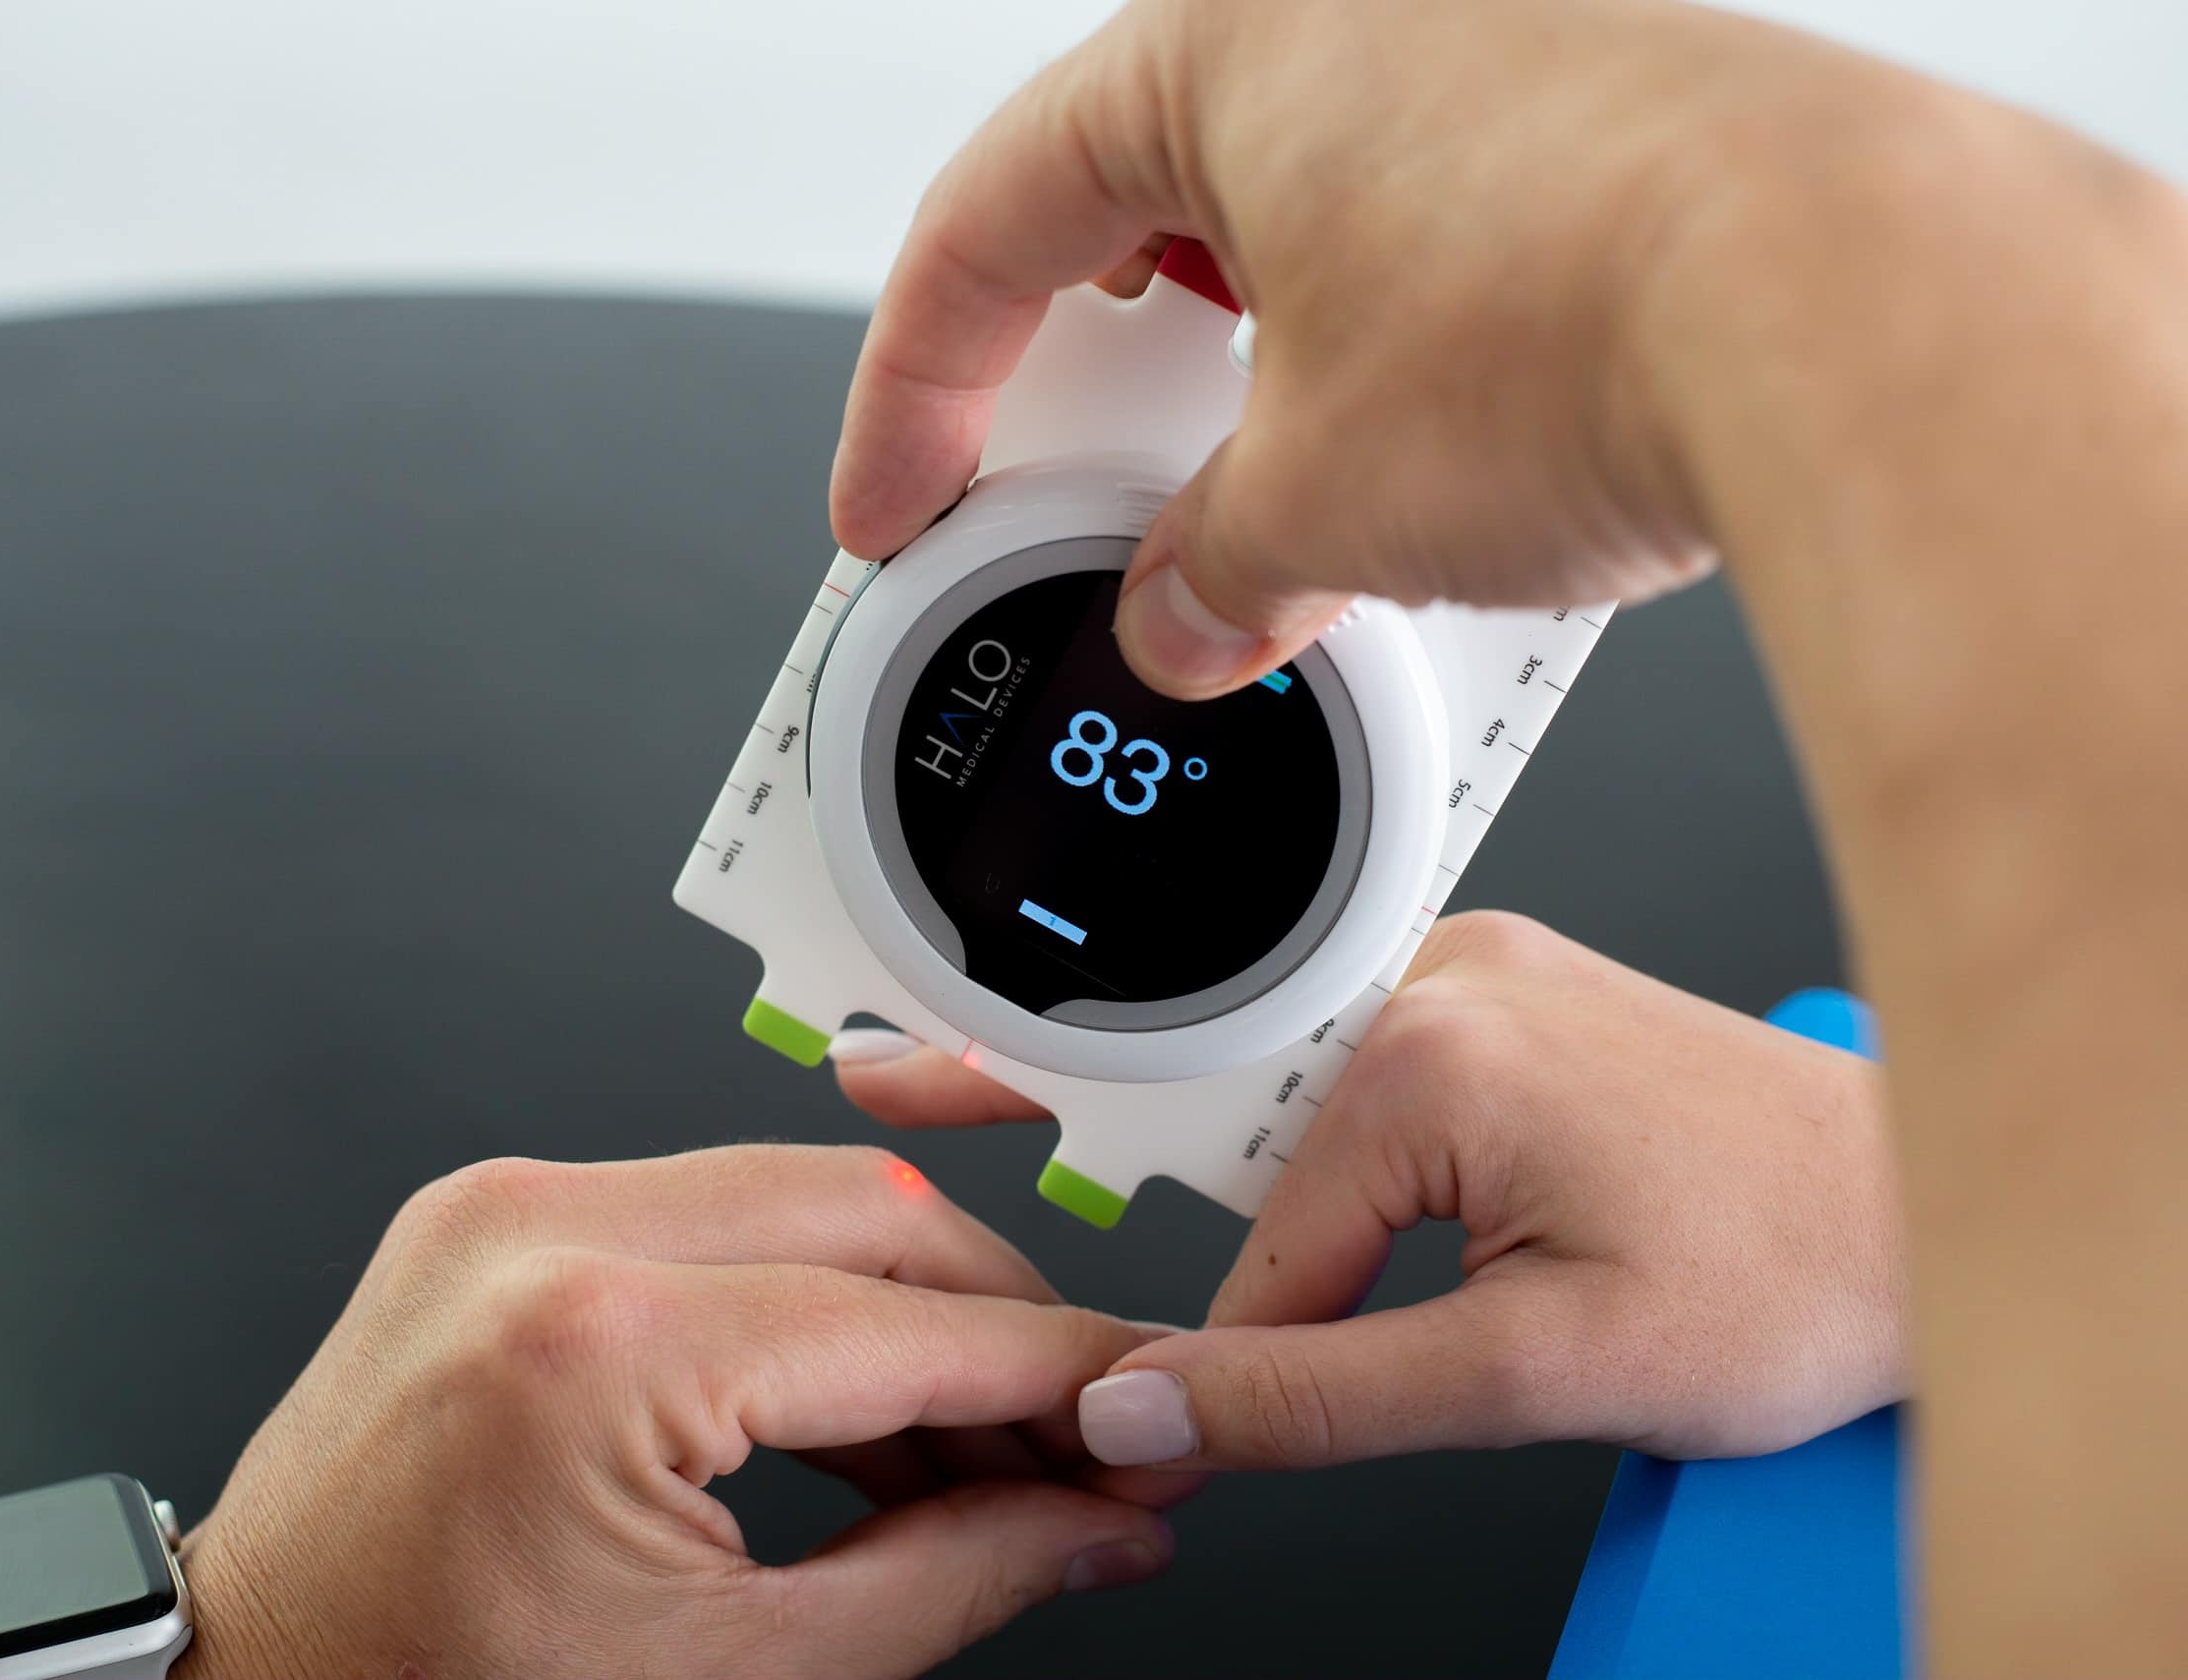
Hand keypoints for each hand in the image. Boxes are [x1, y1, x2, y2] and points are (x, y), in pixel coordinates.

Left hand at [172, 1146, 1178, 1679]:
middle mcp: (546, 1233)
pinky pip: (703, 1213)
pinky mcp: (491, 1215)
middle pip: (874, 1215)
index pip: (912, 1327)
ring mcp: (506, 1207)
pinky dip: (798, 1300)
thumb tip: (1091, 1526)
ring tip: (970, 1454)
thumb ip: (951, 1580)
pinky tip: (854, 1412)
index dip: (1062, 1380)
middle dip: (999, 1325)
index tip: (1140, 1420)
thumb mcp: (731, 1676)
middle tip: (1074, 1435)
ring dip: (904, 1313)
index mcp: (603, 1347)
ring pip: (797, 1195)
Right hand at [827, 0, 2089, 696]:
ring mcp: (1491, 55)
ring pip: (1288, 241)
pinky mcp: (1600, 128)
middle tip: (1069, 521)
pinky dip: (1376, 370)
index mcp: (1220, 44)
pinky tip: (1409, 482)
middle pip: (1133, 221)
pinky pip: (1420, 252)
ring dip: (1245, 394)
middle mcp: (1355, 11)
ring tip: (1260, 528)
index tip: (896, 503)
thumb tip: (1185, 620)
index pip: (985, 226)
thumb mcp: (1321, 499)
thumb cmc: (1590, 323)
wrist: (1866, 311)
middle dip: (1093, 396)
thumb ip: (1207, 569)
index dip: (912, 394)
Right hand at [836, 913, 1907, 1466]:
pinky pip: (1354, 1060)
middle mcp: (1440, 973)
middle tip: (885, 1073)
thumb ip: (1322, 1396)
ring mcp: (1474, 968)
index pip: (1247, 1236)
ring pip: (1283, 1084)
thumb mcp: (1544, 1372)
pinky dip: (1300, 1121)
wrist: (1946, 1209)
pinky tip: (1274, 1158)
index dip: (1215, 1352)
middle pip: (1212, 1096)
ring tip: (1036, 1107)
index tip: (1141, 1409)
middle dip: (1063, 1109)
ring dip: (1214, 1144)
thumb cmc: (1801, 1270)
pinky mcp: (1503, 990)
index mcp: (1430, 1045)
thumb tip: (1157, 1411)